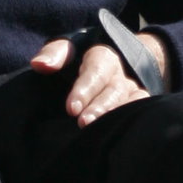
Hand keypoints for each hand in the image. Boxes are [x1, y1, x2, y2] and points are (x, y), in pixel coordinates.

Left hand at [28, 33, 167, 125]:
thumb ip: (54, 55)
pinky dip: (136, 119)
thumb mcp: (67, 48)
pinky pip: (143, 108)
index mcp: (102, 56)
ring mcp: (130, 89)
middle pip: (113, 90)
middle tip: (84, 123)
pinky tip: (122, 134)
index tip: (71, 109)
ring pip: (130, 101)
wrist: (103, 61)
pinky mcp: (138, 102)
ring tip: (98, 130)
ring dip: (115, 116)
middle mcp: (119, 74)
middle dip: (99, 107)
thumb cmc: (78, 58)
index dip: (84, 90)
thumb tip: (39, 64)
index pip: (95, 71)